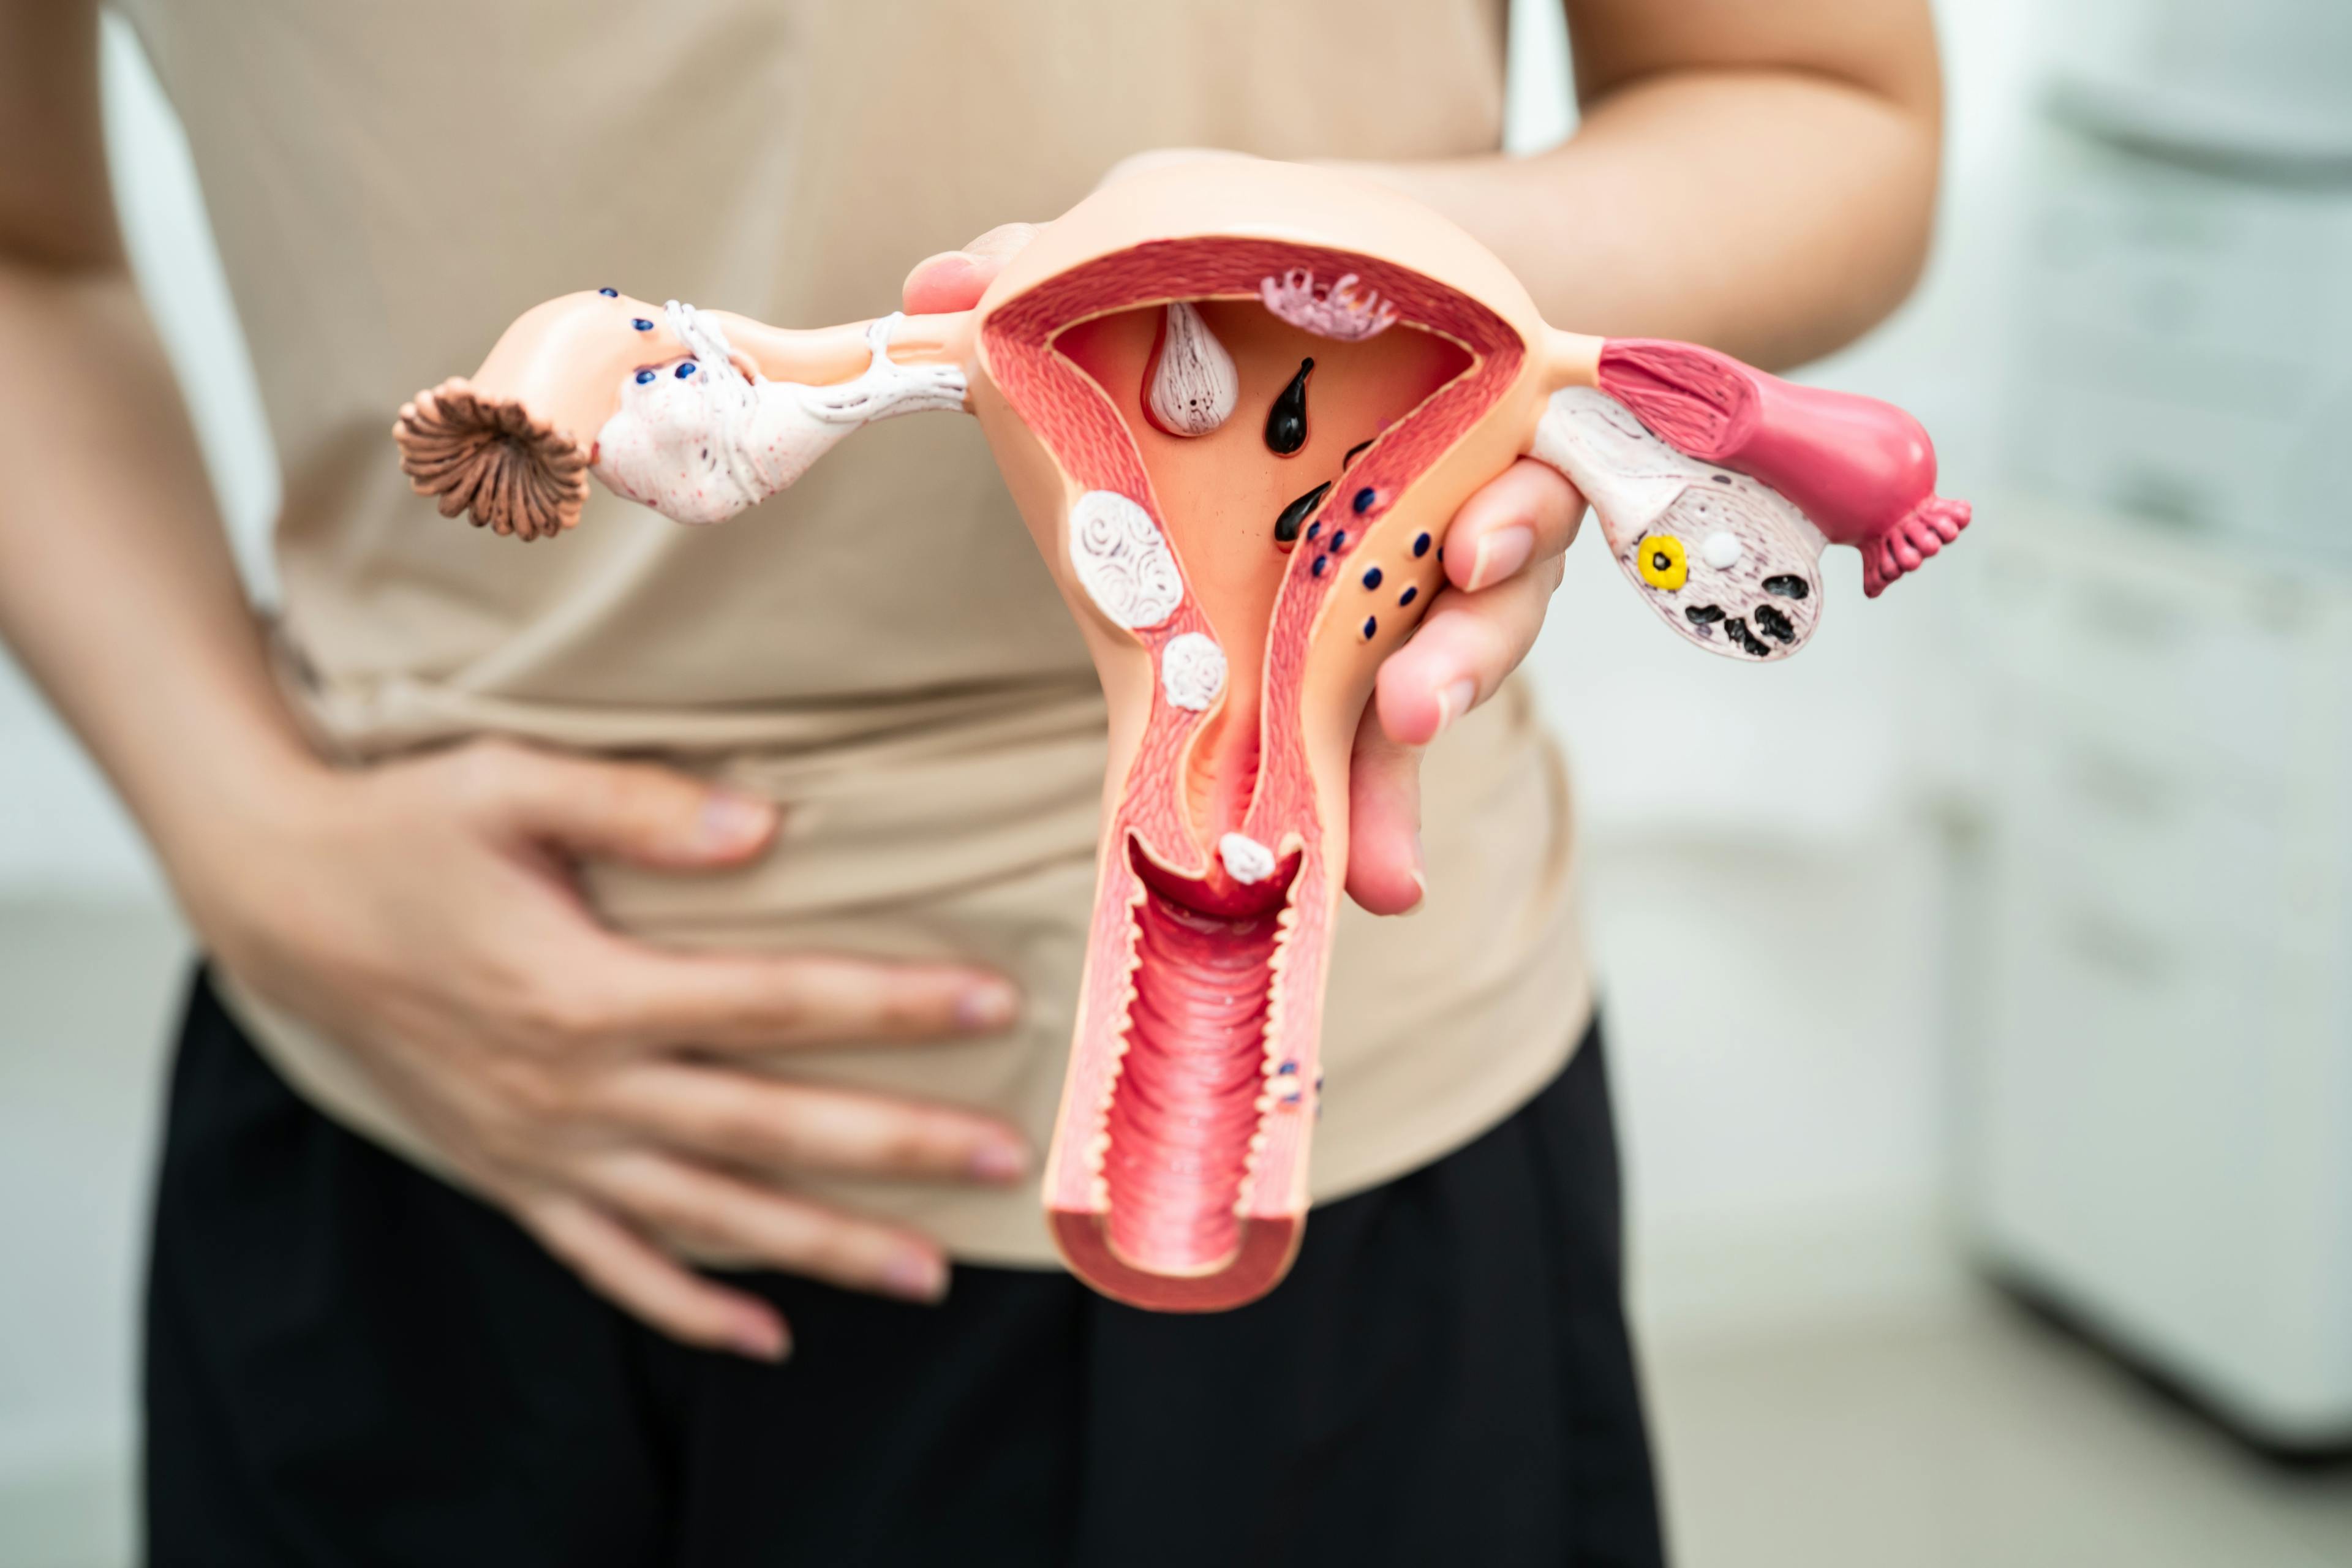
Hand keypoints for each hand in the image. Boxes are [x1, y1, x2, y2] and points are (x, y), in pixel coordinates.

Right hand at [184, 739, 1030, 1361]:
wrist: (275, 904)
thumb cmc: (400, 829)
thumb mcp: (504, 783)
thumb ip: (634, 805)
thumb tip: (761, 826)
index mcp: (585, 989)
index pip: (771, 1001)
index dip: (887, 1003)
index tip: (991, 1001)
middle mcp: (572, 1087)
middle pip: (764, 1125)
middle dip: (894, 1144)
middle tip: (1006, 1157)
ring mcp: (541, 1148)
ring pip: (706, 1215)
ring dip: (821, 1247)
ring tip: (930, 1271)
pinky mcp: (510, 1177)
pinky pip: (608, 1263)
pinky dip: (686, 1307)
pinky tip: (765, 1336)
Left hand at [904, 222, 1583, 916]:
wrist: (1291, 333)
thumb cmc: (1252, 302)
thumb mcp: (1181, 260)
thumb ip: (1068, 265)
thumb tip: (934, 288)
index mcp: (1452, 415)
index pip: (1524, 466)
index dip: (1519, 514)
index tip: (1469, 550)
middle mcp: (1458, 512)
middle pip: (1495, 602)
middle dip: (1459, 665)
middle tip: (1408, 715)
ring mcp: (1414, 602)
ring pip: (1441, 689)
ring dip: (1405, 777)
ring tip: (1376, 867)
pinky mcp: (1368, 671)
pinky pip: (1377, 751)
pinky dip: (1369, 822)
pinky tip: (1362, 886)